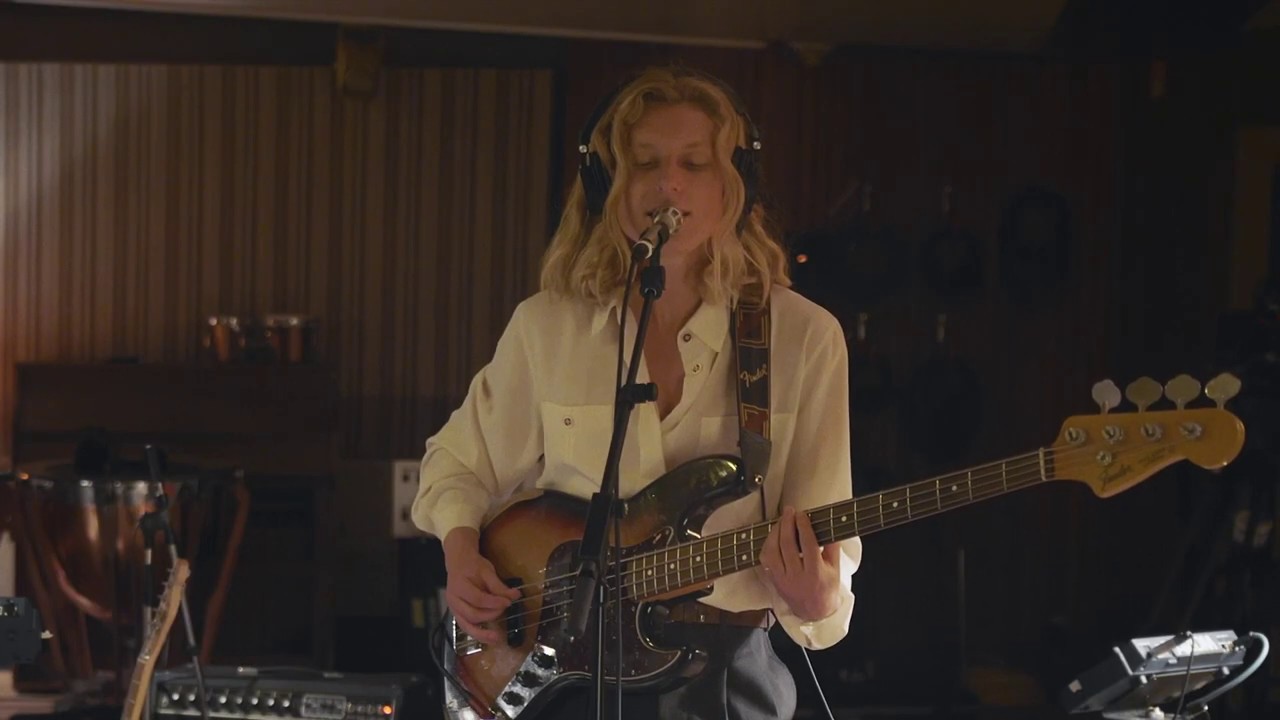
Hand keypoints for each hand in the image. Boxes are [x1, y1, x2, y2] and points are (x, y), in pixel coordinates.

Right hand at [442, 527, 521, 645]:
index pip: (478, 599)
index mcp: (459, 586)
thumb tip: (515, 595)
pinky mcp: (456, 614)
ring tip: (497, 639)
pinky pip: (466, 627)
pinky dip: (477, 634)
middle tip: (505, 609)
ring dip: (482, 633)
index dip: (494, 603)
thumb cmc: (473, 566)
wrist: (458, 563)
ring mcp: (453, 609)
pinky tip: (488, 637)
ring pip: (467, 626)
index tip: (508, 602)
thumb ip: (499, 585)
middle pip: (472, 614)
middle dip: (491, 615)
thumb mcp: (487, 571)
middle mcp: (453, 600)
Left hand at [758, 506, 841, 620]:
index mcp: (815, 574)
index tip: (802, 514)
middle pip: (787, 545)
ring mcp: (782, 579)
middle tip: (789, 511)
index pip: (808, 545)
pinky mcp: (773, 580)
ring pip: (772, 551)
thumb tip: (829, 525)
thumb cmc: (826, 589)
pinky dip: (767, 544)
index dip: (803, 527)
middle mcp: (797, 577)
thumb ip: (832, 548)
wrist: (813, 612)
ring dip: (775, 533)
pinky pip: (765, 559)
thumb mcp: (835, 569)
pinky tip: (773, 536)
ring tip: (781, 521)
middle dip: (787, 524)